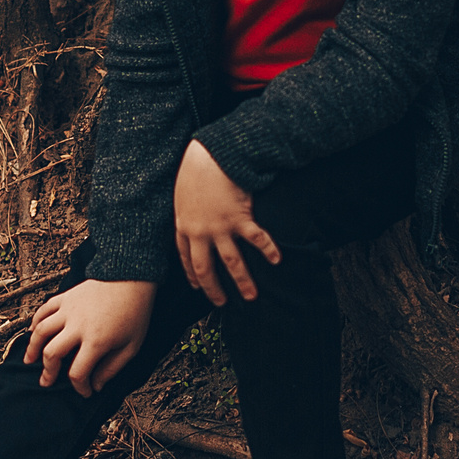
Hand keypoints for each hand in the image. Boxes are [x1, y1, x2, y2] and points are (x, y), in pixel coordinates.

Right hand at [25, 279, 155, 396]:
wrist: (131, 277)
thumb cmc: (135, 312)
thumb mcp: (132, 345)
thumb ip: (112, 368)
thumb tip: (96, 385)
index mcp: (96, 341)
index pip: (78, 372)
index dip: (80, 387)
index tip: (85, 391)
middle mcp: (78, 326)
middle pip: (52, 354)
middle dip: (48, 372)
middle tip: (47, 382)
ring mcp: (69, 310)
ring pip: (41, 332)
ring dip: (32, 349)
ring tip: (29, 361)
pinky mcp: (65, 297)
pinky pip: (43, 310)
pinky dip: (35, 322)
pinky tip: (33, 332)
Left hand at [173, 140, 280, 305]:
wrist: (210, 156)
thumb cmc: (195, 169)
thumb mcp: (182, 193)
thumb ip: (187, 210)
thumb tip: (191, 215)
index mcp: (184, 226)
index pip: (186, 258)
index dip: (192, 275)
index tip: (197, 286)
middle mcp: (200, 232)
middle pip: (206, 268)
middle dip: (214, 289)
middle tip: (222, 303)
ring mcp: (221, 228)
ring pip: (232, 262)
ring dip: (242, 281)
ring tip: (251, 296)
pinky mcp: (240, 219)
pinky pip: (256, 240)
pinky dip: (268, 250)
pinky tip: (277, 260)